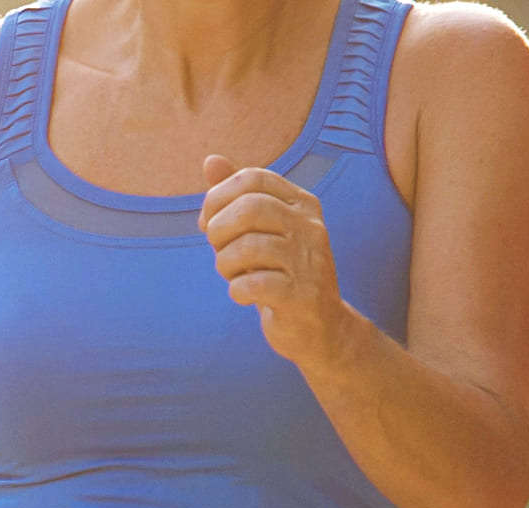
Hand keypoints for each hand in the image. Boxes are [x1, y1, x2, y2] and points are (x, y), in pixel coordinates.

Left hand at [201, 153, 347, 366]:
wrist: (318, 326)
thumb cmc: (280, 272)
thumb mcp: (261, 230)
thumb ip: (237, 195)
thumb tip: (211, 160)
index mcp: (301, 203)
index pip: (252, 178)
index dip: (218, 197)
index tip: (210, 221)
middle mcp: (310, 226)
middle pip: (249, 208)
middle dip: (219, 229)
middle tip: (217, 249)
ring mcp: (309, 261)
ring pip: (248, 247)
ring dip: (224, 264)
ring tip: (231, 274)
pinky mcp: (302, 296)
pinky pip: (254, 285)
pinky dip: (237, 290)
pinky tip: (243, 294)